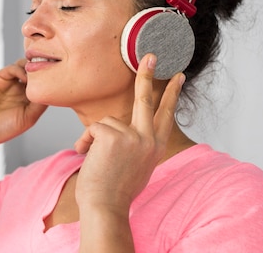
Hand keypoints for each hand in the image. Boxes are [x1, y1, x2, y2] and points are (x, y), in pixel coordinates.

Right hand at [0, 59, 47, 148]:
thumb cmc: (3, 129)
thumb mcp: (28, 118)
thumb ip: (40, 103)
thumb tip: (53, 89)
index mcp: (31, 101)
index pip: (45, 85)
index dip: (52, 80)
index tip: (61, 77)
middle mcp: (22, 90)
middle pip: (36, 73)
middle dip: (43, 69)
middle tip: (51, 68)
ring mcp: (11, 83)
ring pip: (25, 67)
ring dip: (32, 66)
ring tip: (37, 72)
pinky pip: (12, 68)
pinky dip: (20, 68)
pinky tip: (25, 76)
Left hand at [74, 54, 184, 210]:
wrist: (106, 208)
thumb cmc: (114, 191)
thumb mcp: (135, 166)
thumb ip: (135, 145)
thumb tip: (121, 130)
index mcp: (155, 146)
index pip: (165, 114)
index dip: (171, 94)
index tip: (178, 76)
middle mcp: (148, 139)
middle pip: (146, 99)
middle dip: (147, 75)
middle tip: (149, 55)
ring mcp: (133, 137)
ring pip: (106, 122)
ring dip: (94, 139)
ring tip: (95, 160)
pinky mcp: (113, 136)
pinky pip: (93, 128)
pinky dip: (85, 142)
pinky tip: (88, 158)